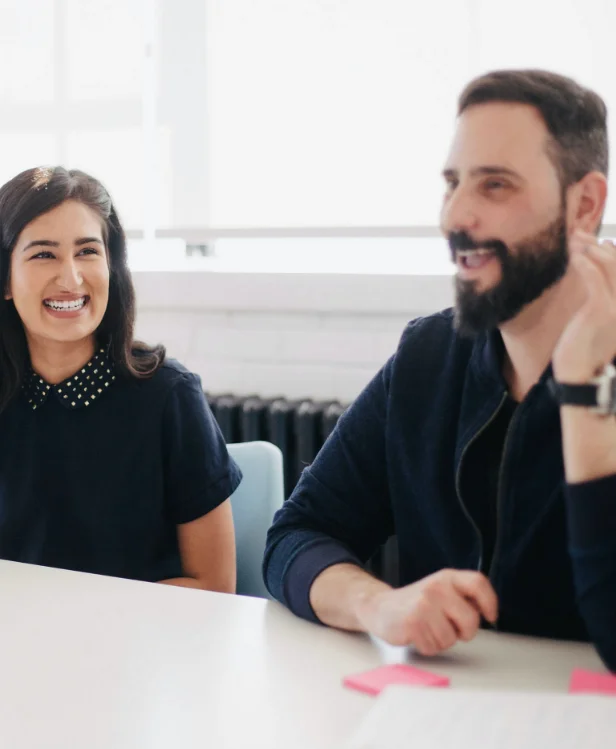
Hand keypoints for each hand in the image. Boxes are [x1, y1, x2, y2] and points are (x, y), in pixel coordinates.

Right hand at [356, 569, 497, 655]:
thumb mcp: (441, 591)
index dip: (490, 601)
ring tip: (427, 629)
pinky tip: (417, 635)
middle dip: (464, 632)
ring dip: (441, 640)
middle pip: (471, 620)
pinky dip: (427, 647)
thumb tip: (483, 613)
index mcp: (446, 578)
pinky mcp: (413, 623)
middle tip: (449, 628)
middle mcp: (436, 588)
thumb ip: (462, 597)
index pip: (477, 583)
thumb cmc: (416, 604)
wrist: (380, 607)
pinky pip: (434, 648)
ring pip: (451, 639)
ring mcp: (424, 605)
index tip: (490, 616)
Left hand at [553, 230, 615, 382]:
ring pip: (608, 266)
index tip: (597, 242)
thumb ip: (600, 303)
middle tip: (579, 234)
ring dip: (589, 247)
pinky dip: (584, 262)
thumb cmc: (582, 351)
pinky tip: (573, 254)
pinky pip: (594, 277)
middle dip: (599, 245)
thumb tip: (595, 284)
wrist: (580, 376)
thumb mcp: (595, 323)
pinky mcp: (601, 309)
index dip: (613, 254)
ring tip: (573, 238)